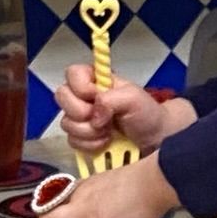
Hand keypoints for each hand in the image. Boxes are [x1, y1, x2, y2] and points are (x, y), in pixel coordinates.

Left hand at [26, 154, 179, 217]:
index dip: (60, 210)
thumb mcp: (122, 182)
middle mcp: (82, 195)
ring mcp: (85, 211)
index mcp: (89, 185)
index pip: (67, 198)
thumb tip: (117, 205)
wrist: (155, 180)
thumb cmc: (149, 179)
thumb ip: (112, 194)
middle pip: (51, 207)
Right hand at [55, 68, 196, 156]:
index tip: (96, 96)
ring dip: (90, 131)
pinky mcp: (81, 139)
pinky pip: (72, 141)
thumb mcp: (133, 98)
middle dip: (82, 111)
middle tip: (104, 118)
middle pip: (62, 97)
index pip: (72, 73)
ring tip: (109, 132)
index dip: (81, 86)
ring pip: (66, 123)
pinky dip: (90, 145)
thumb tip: (94, 115)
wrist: (154, 140)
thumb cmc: (146, 114)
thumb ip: (111, 99)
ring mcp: (80, 119)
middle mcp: (83, 97)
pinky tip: (105, 143)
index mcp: (95, 80)